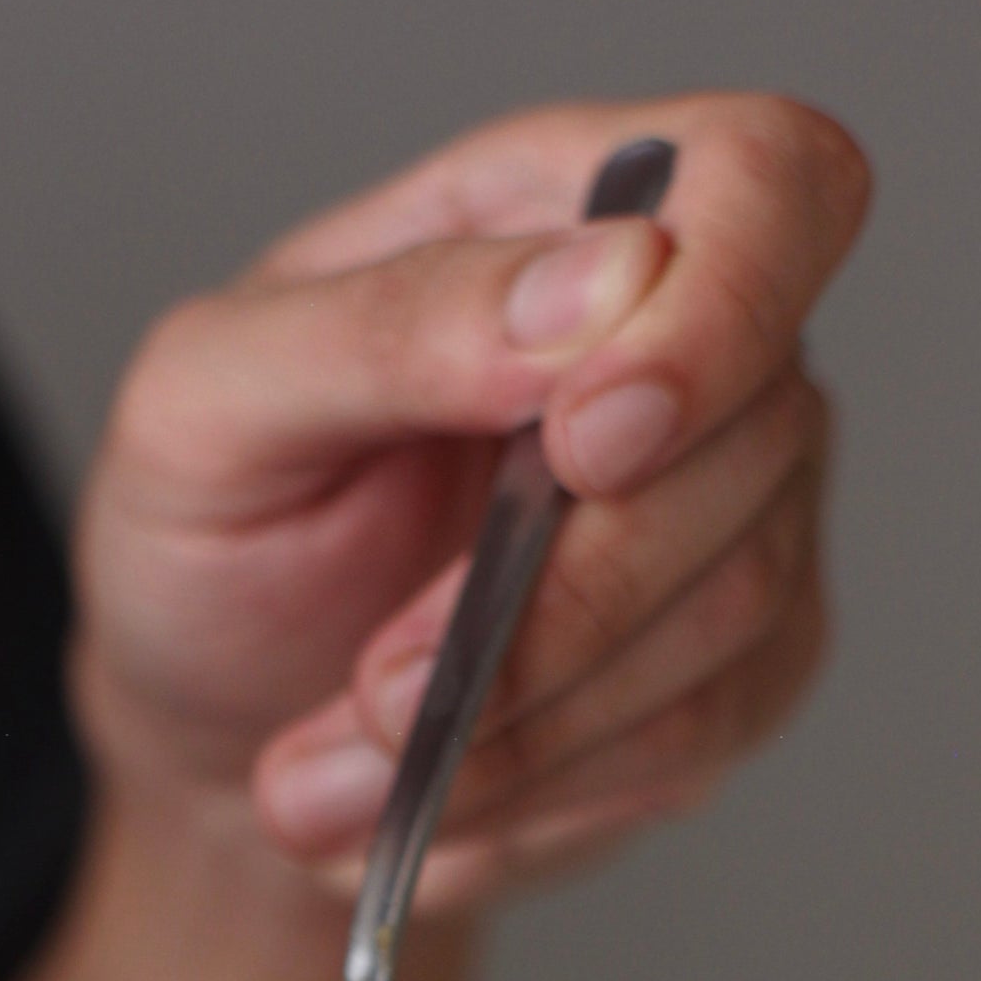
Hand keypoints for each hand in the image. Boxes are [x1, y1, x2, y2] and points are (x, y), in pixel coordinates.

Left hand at [71, 93, 869, 906]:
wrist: (225, 735)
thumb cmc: (214, 540)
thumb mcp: (210, 407)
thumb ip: (391, 322)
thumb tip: (606, 283)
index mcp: (556, 209)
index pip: (769, 181)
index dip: (719, 312)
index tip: (583, 450)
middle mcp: (687, 341)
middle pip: (753, 436)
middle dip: (553, 603)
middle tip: (372, 692)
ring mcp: (734, 505)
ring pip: (730, 608)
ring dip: (521, 727)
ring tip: (343, 770)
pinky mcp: (736, 664)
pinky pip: (695, 734)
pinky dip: (539, 791)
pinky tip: (427, 799)